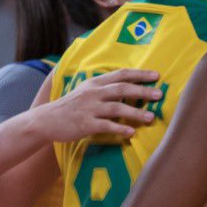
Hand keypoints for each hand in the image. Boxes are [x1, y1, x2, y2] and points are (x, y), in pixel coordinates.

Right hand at [30, 69, 162, 141]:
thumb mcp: (87, 92)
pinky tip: (131, 132)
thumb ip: (106, 89)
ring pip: (116, 108)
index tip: (157, 75)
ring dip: (136, 112)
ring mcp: (89, 108)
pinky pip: (106, 126)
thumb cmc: (72, 106)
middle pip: (122, 89)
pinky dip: (120, 129)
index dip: (139, 74)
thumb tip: (130, 87)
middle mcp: (93, 93)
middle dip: (142, 91)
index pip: (121, 74)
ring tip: (151, 117)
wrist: (46, 120)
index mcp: (95, 83)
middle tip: (159, 94)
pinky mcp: (85, 124)